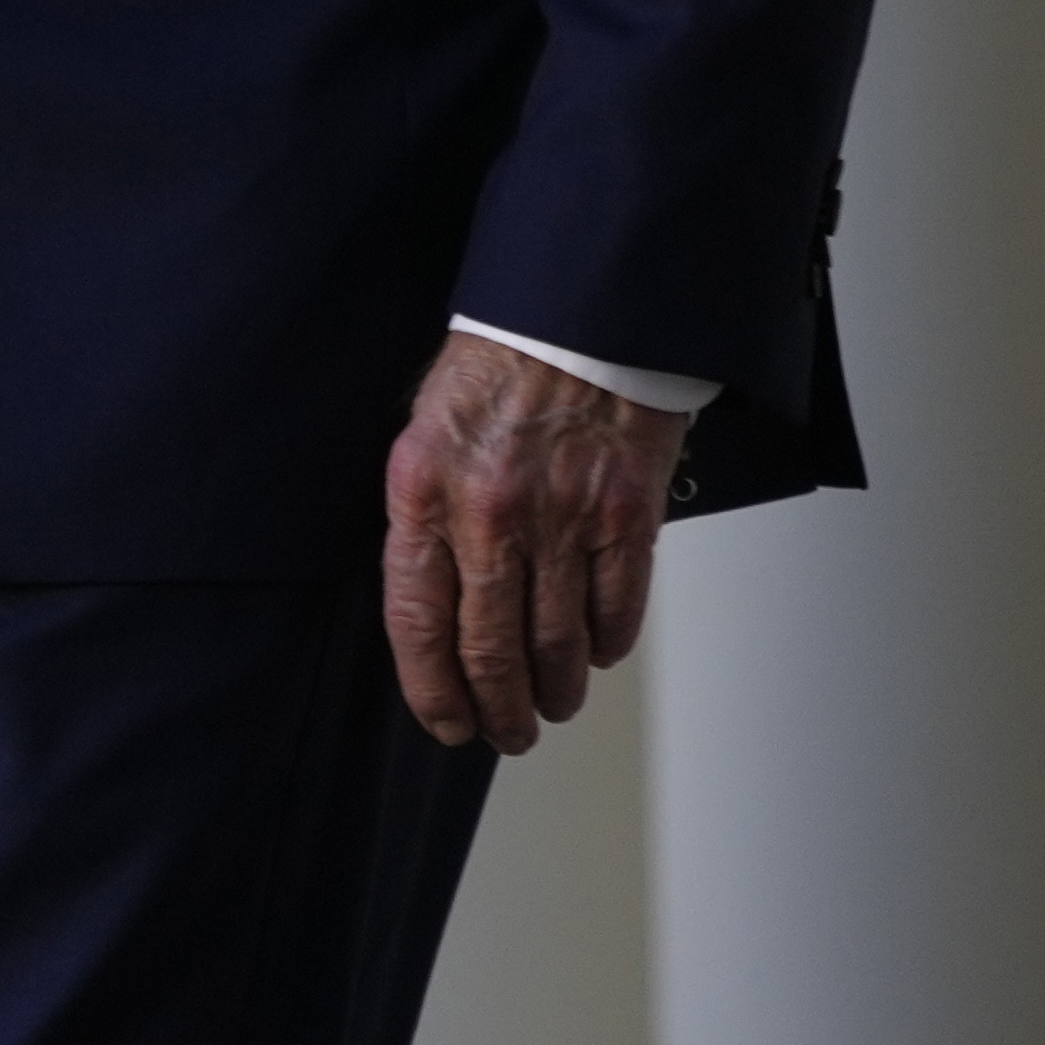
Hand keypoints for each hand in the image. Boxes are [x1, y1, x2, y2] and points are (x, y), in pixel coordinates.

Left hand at [378, 331, 691, 754]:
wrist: (578, 312)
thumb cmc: (498, 365)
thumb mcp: (426, 431)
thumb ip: (425, 518)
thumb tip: (433, 611)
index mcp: (424, 490)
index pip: (417, 623)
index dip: (431, 690)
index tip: (445, 722)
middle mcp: (489, 512)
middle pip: (490, 651)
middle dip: (498, 711)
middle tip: (506, 732)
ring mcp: (563, 518)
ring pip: (556, 645)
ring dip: (555, 692)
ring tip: (553, 705)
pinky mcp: (626, 516)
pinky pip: (616, 611)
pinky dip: (605, 646)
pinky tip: (596, 652)